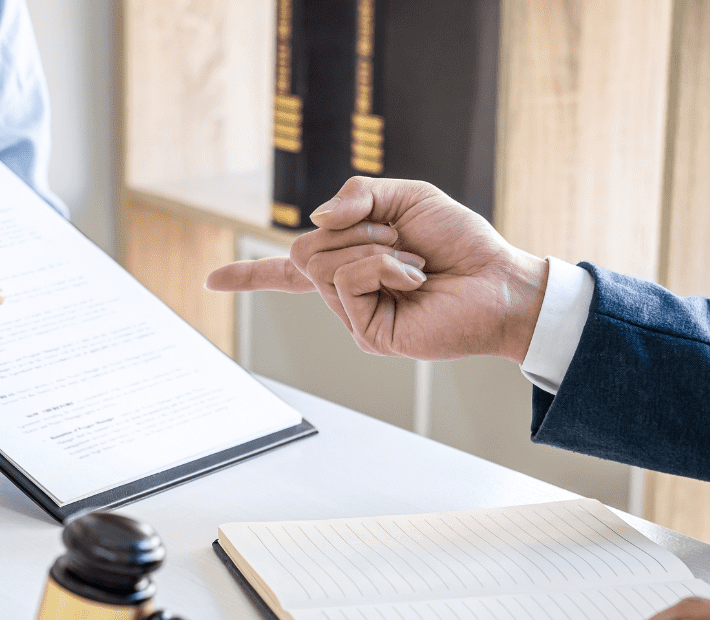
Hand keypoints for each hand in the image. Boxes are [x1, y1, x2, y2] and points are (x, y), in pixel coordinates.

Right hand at [205, 177, 547, 360]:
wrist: (498, 281)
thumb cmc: (460, 243)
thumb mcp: (406, 197)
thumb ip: (358, 196)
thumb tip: (315, 219)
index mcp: (350, 265)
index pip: (288, 273)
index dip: (249, 275)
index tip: (210, 280)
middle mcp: (346, 295)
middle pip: (302, 252)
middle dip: (351, 231)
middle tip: (397, 239)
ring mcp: (354, 317)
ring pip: (321, 264)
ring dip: (373, 246)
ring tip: (412, 261)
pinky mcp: (367, 334)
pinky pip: (348, 280)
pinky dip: (383, 266)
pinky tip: (415, 278)